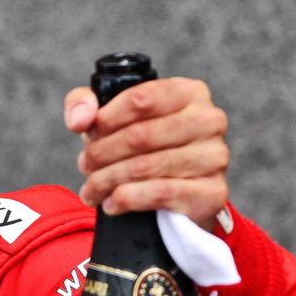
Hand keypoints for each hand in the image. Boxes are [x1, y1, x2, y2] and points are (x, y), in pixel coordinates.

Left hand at [63, 77, 229, 230]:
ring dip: (106, 180)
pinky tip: (112, 202)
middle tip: (85, 165)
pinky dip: (126, 199)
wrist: (173, 192)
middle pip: (139, 135)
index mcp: (188, 92)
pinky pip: (160, 193)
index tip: (88, 133)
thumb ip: (83, 104)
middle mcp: (209, 120)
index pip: (140, 99)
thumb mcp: (108, 115)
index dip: (105, 119)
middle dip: (101, 153)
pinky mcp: (212, 191)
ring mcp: (215, 156)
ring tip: (92, 187)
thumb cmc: (139, 144)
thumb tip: (80, 119)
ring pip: (144, 166)